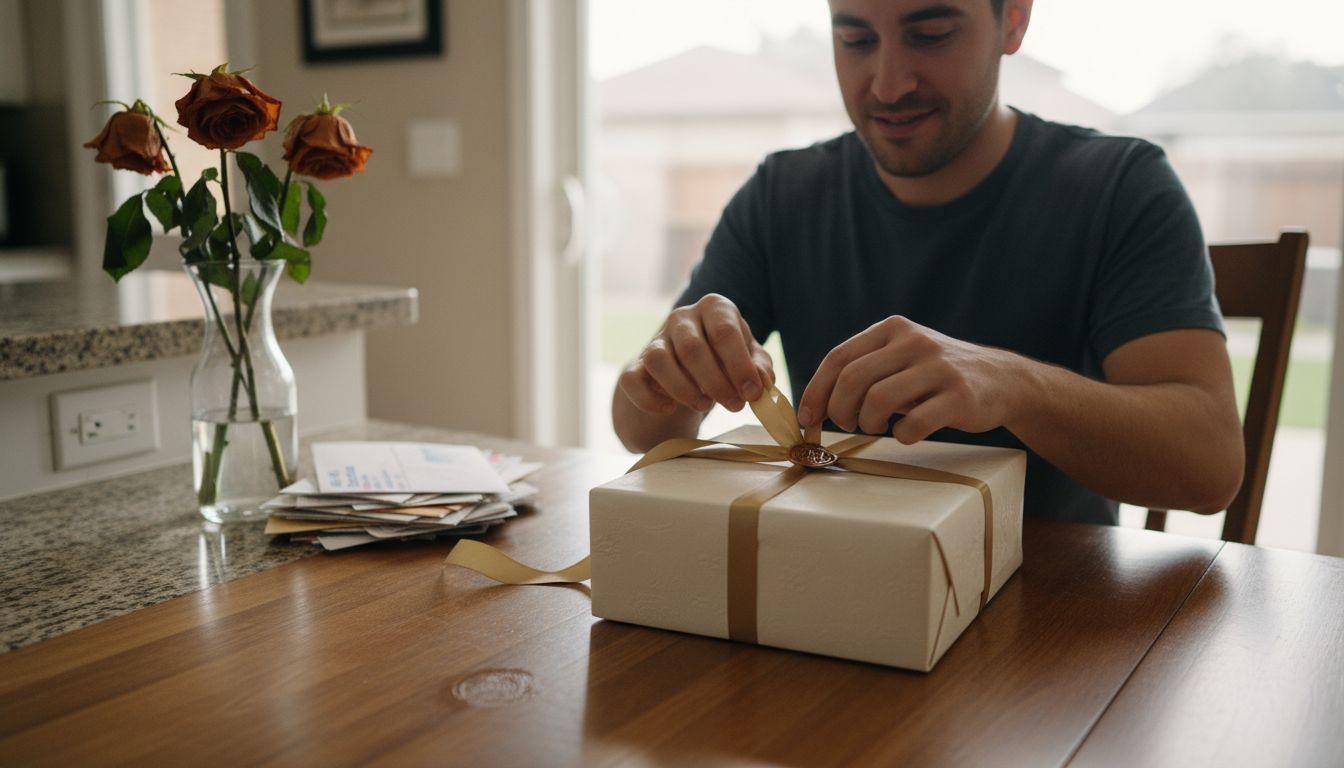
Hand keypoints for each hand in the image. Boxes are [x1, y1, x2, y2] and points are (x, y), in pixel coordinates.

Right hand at [618, 294, 773, 414]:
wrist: (688, 371)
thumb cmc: (726, 360)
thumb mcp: (750, 361)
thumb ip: (760, 369)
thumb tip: (761, 383)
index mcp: (714, 308)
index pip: (724, 332)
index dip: (739, 366)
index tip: (752, 393)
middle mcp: (681, 318)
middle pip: (692, 348)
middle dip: (716, 382)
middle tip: (734, 406)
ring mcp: (655, 340)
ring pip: (659, 360)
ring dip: (684, 389)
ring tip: (705, 406)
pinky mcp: (635, 365)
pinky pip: (632, 380)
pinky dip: (649, 399)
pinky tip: (669, 409)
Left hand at [798, 316, 1019, 442]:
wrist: (1001, 380)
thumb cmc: (936, 375)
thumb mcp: (900, 357)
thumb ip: (864, 370)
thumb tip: (816, 404)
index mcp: (893, 329)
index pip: (839, 358)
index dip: (816, 390)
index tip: (807, 417)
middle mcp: (914, 342)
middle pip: (853, 379)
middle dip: (839, 410)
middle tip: (845, 425)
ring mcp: (939, 368)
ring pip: (878, 400)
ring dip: (868, 423)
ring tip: (875, 427)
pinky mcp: (959, 396)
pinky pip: (914, 423)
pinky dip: (902, 436)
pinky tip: (907, 433)